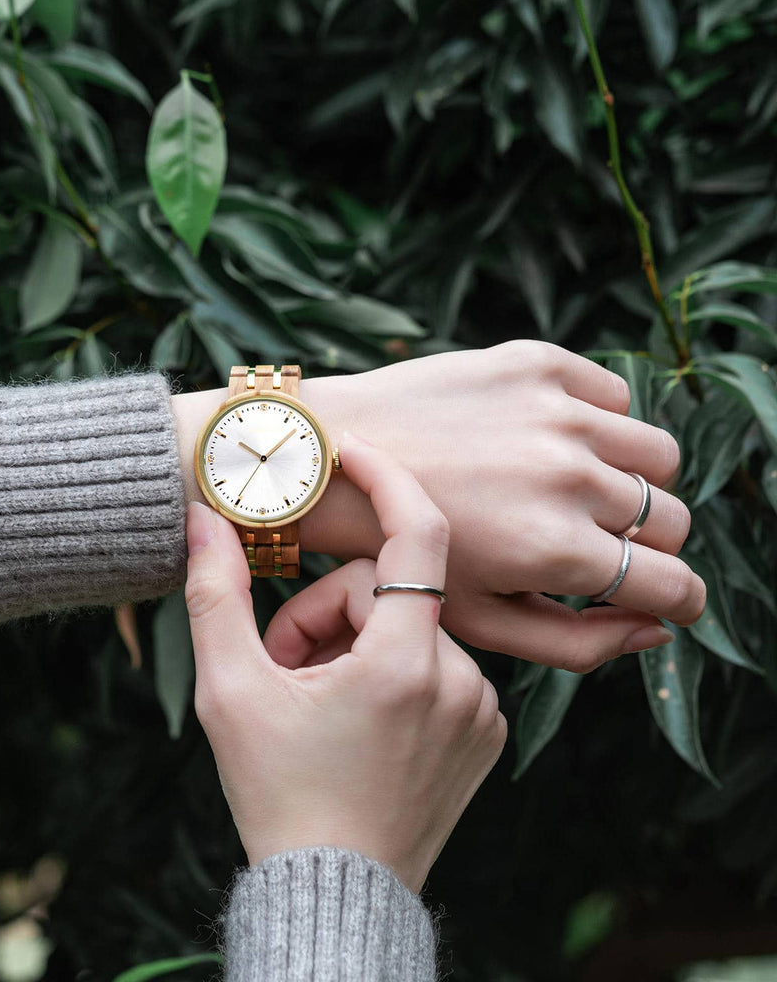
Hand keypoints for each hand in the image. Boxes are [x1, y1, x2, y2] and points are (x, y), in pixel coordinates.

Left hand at [171, 341, 705, 671]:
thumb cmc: (392, 550)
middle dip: (645, 543)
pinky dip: (597, 423)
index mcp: (557, 549)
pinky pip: (613, 396)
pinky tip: (547, 440)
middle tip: (591, 541)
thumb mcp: (475, 618)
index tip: (658, 593)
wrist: (325, 458)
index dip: (677, 598)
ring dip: (632, 480)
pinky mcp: (534, 364)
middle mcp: (569, 476)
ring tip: (575, 491)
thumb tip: (653, 630)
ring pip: (657, 455)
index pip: (679, 584)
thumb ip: (575, 641)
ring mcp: (555, 413)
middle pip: (672, 519)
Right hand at [184, 435, 505, 893]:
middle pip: (386, 593)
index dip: (387, 480)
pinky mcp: (484, 732)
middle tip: (280, 662)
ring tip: (312, 701)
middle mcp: (460, 680)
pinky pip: (435, 666)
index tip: (353, 455)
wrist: (336, 894)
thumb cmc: (277, 794)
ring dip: (355, 646)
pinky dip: (392, 674)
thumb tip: (201, 519)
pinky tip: (354, 719)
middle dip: (326, 613)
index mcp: (403, 663)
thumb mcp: (229, 690)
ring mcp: (479, 710)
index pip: (418, 534)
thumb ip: (216, 593)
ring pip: (410, 629)